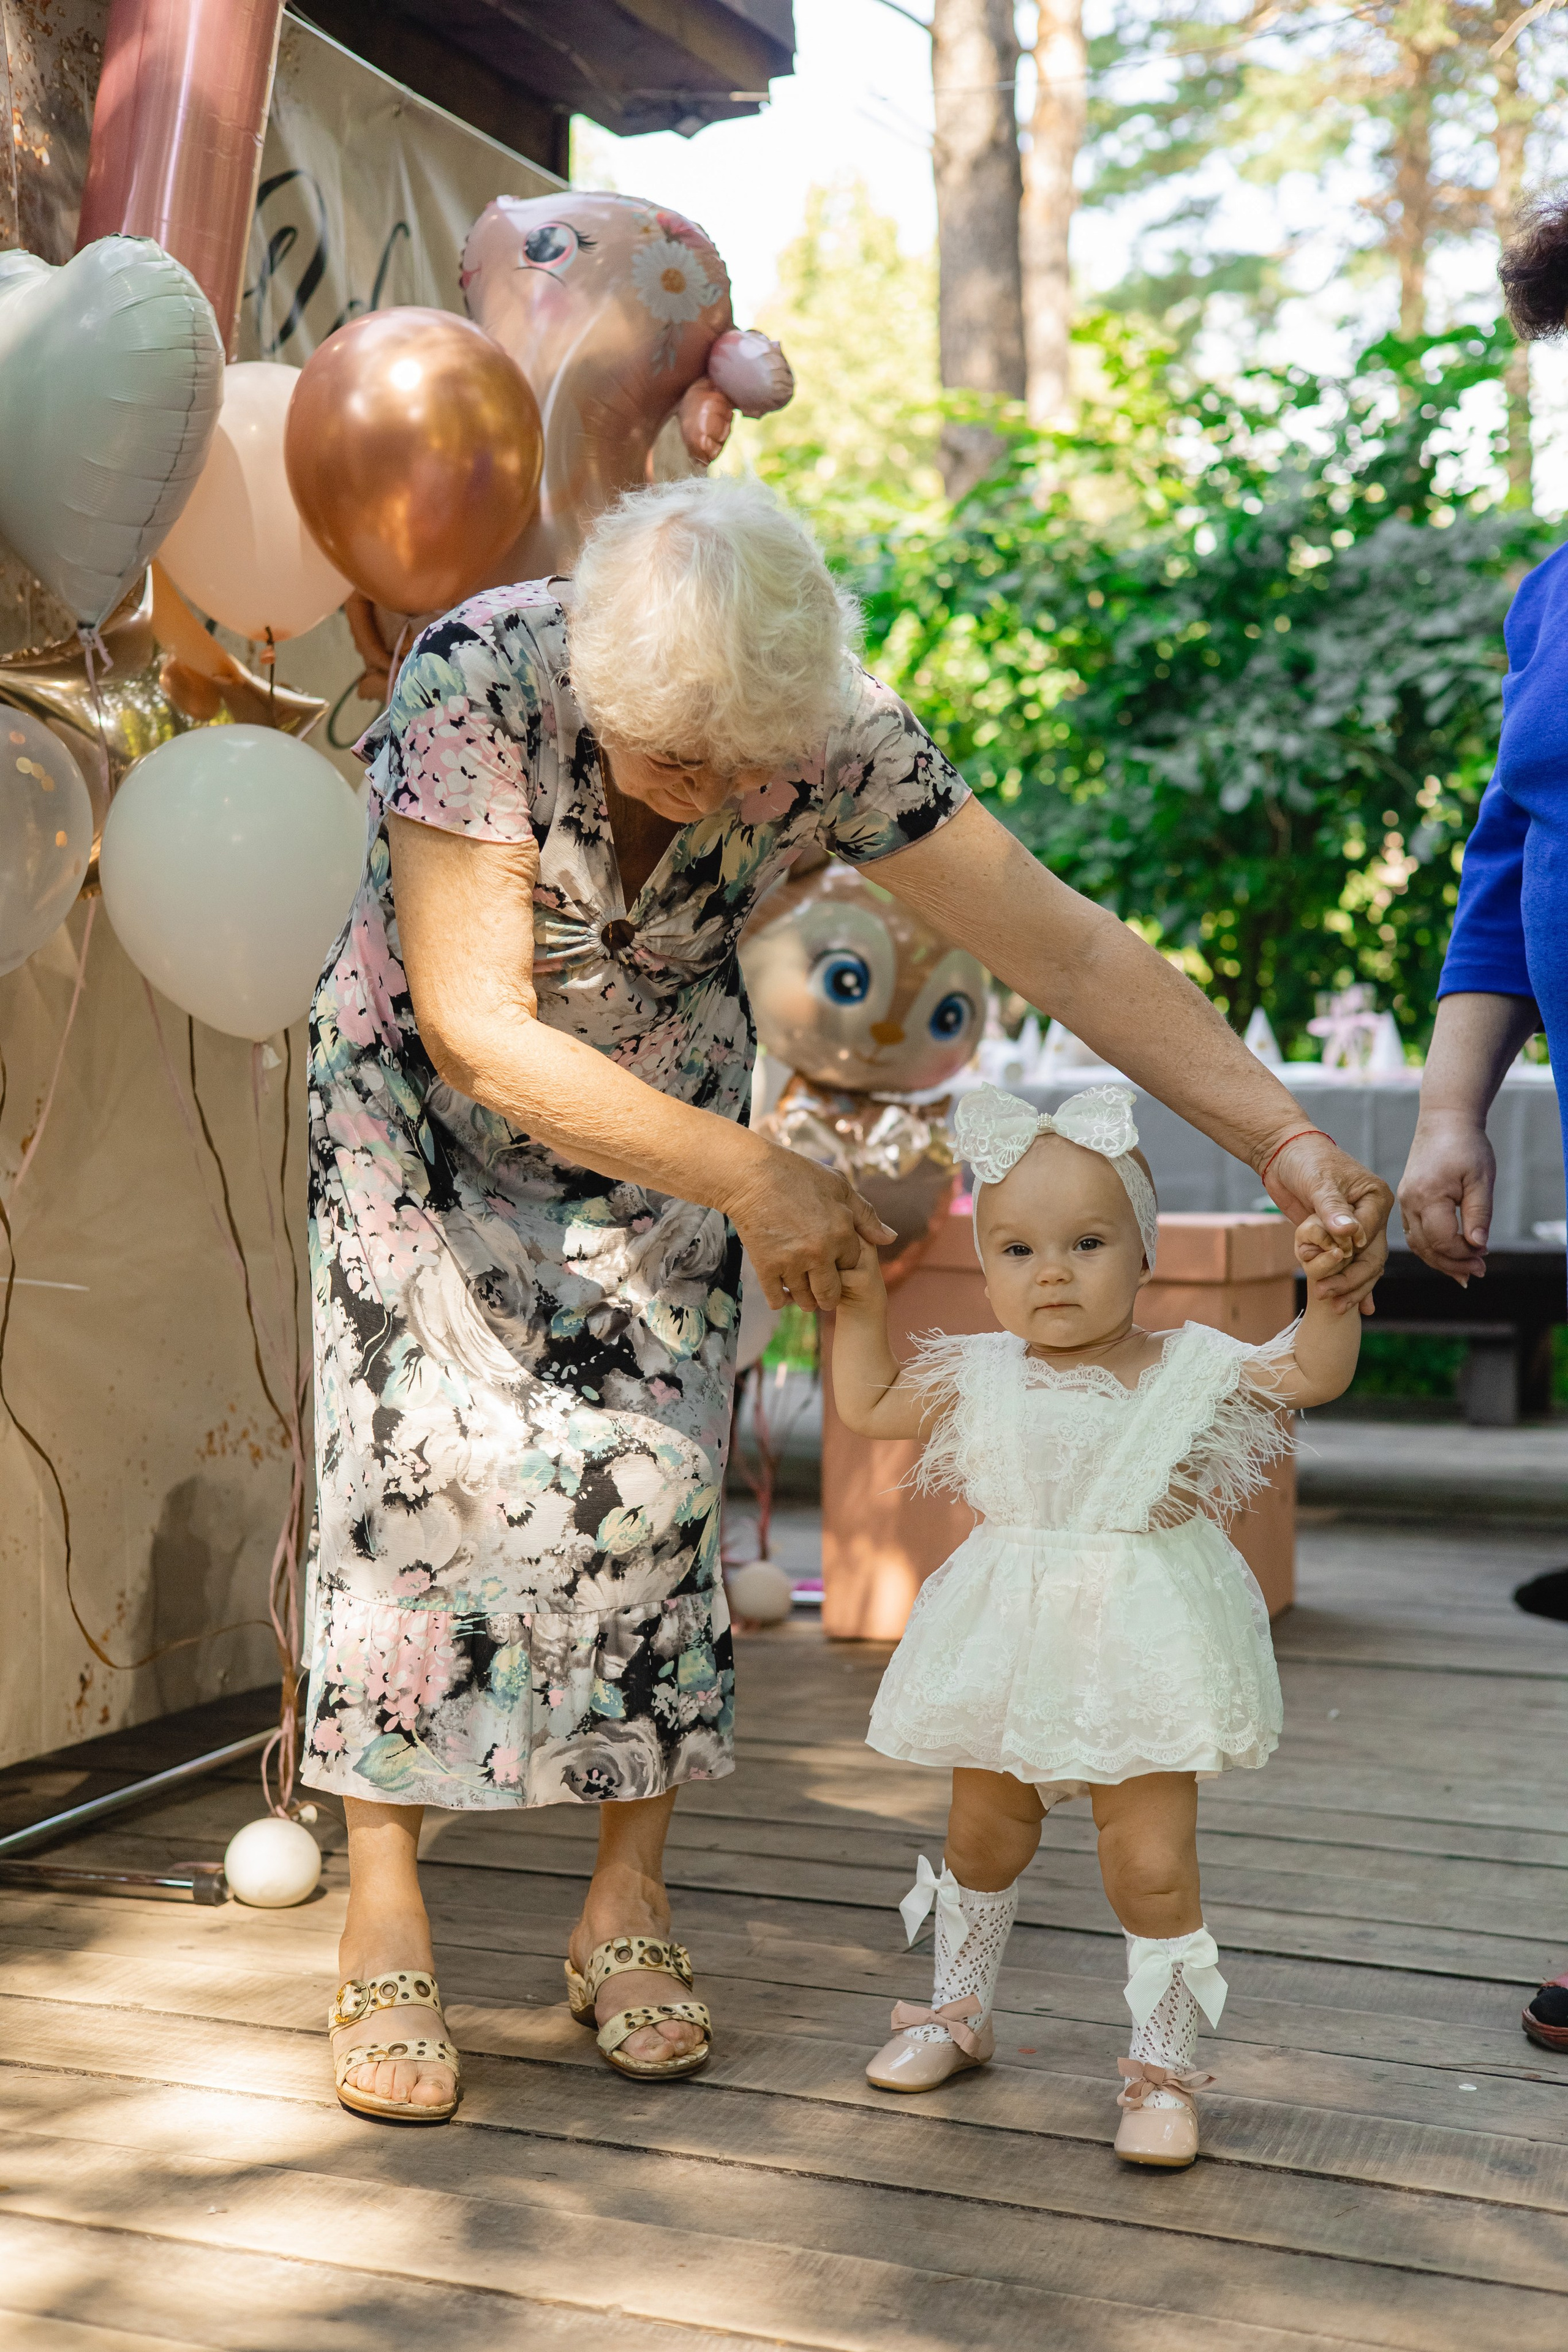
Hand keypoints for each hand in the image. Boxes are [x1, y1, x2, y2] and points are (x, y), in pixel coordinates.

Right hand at [725, 1144, 894, 1310]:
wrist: (751, 1174)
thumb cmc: (797, 1174)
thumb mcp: (839, 1186)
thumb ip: (866, 1215)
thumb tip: (890, 1239)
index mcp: (841, 1233)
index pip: (852, 1265)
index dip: (844, 1263)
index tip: (834, 1260)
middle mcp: (819, 1252)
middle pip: (830, 1293)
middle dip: (828, 1294)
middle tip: (822, 1289)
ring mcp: (792, 1262)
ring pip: (804, 1299)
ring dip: (804, 1298)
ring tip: (802, 1289)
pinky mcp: (766, 1266)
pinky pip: (777, 1299)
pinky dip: (780, 1300)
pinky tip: (782, 1291)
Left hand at [1262, 1130, 1390, 1314]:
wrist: (1284, 1155)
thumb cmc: (1304, 1161)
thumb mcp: (1318, 1182)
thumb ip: (1333, 1208)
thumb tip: (1349, 1233)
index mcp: (1376, 1198)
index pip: (1371, 1233)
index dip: (1353, 1252)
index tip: (1334, 1261)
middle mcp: (1372, 1215)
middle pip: (1372, 1255)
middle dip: (1353, 1279)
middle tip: (1329, 1294)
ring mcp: (1359, 1228)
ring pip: (1364, 1265)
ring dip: (1352, 1287)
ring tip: (1337, 1306)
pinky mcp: (1340, 1238)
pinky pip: (1351, 1264)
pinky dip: (1354, 1284)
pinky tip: (1361, 1308)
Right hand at [1397, 1109, 1493, 1284]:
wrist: (1444, 1121)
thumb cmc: (1467, 1147)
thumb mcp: (1481, 1180)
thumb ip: (1479, 1214)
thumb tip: (1478, 1246)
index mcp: (1428, 1196)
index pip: (1442, 1240)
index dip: (1463, 1254)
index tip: (1485, 1255)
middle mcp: (1410, 1202)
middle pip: (1426, 1248)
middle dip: (1452, 1264)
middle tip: (1478, 1272)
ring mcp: (1405, 1202)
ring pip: (1417, 1244)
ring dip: (1440, 1260)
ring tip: (1464, 1271)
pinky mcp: (1407, 1201)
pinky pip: (1415, 1233)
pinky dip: (1431, 1248)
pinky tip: (1448, 1254)